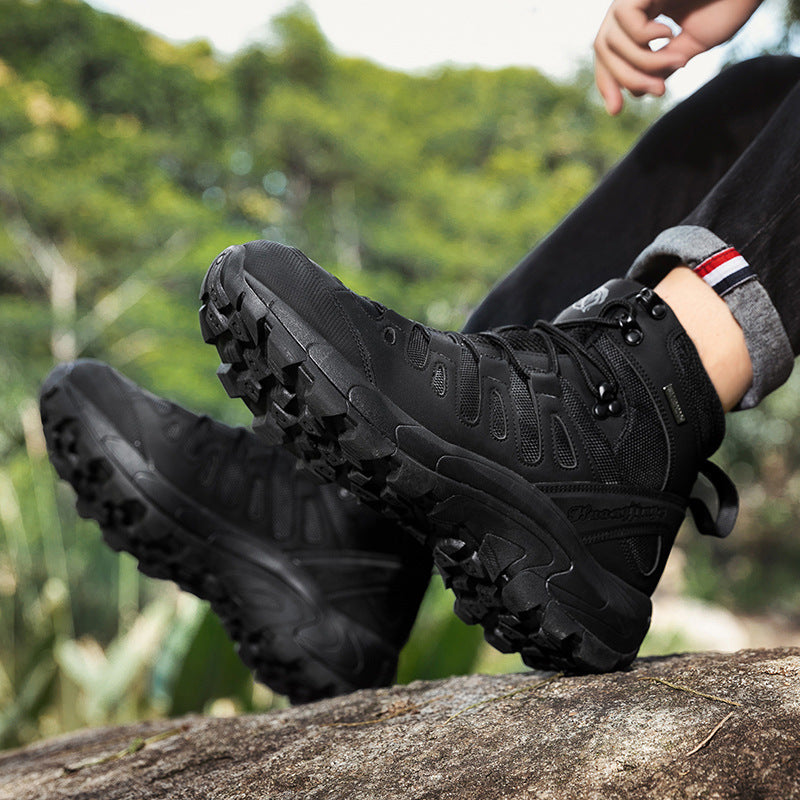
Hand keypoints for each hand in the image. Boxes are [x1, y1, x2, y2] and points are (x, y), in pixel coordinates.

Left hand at [594, 0, 762, 113]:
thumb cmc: (731, 3)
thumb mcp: (691, 45)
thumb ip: (662, 66)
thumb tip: (637, 91)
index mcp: (643, 18)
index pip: (610, 54)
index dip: (608, 83)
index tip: (616, 111)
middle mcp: (635, 4)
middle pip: (604, 50)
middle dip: (625, 78)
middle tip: (658, 92)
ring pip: (610, 40)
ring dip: (643, 62)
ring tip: (678, 60)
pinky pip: (625, 18)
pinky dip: (643, 36)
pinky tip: (669, 32)